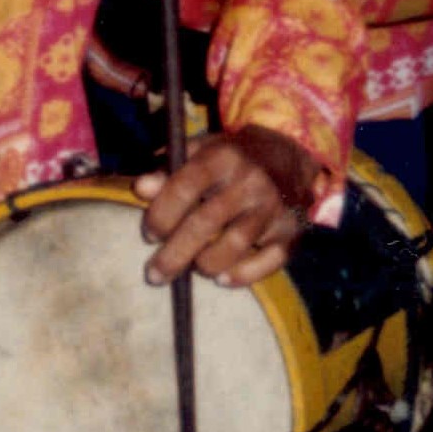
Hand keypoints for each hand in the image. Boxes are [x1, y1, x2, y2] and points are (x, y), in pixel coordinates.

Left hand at [136, 124, 320, 288]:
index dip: (161, 215)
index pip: (184, 188)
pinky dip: (244, 275)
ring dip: (207, 264)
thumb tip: (140, 188)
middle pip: (205, 224)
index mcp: (223, 157)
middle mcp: (251, 181)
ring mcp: (274, 208)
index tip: (149, 235)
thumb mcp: (199, 153)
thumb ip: (167, 171)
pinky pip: (269, 261)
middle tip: (154, 275)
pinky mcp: (292, 231)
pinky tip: (222, 279)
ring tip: (195, 267)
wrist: (288, 154)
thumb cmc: (230, 158)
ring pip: (235, 245)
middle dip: (174, 255)